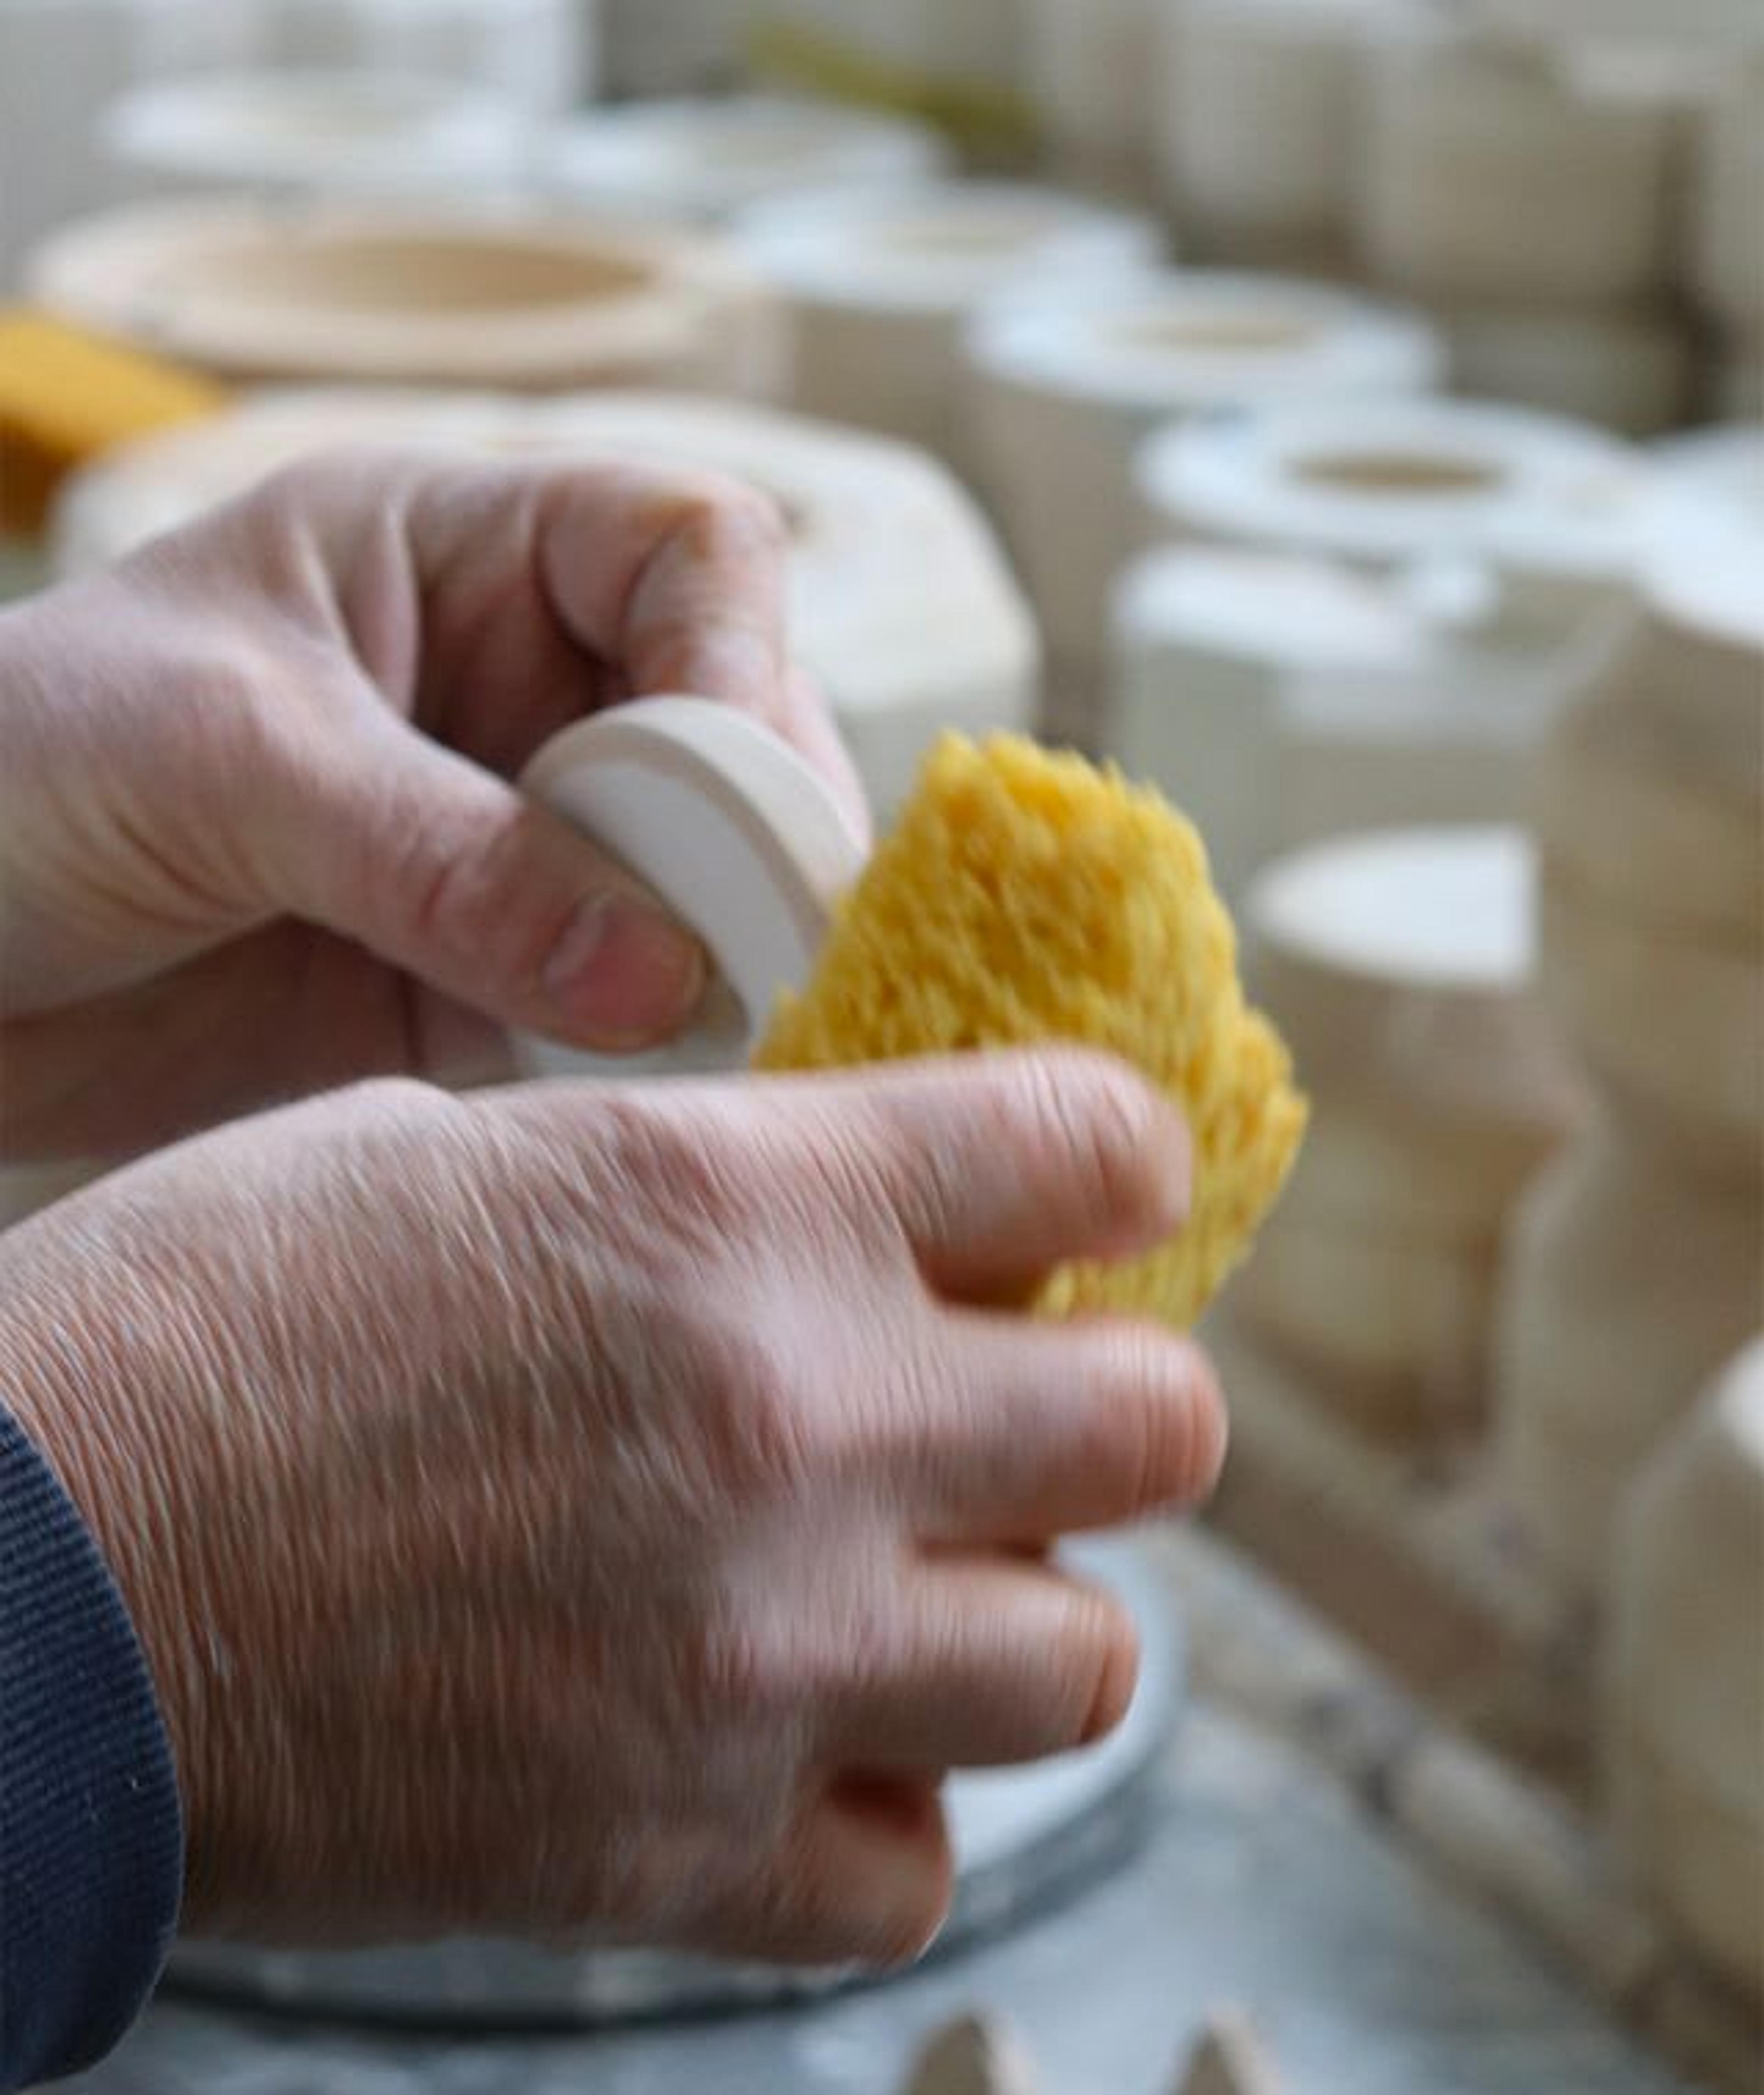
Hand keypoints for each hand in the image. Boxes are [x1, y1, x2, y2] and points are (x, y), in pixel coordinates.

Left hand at [0, 452, 866, 1159]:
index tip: (719, 791)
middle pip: (730, 733)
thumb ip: (445, 854)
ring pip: (699, 885)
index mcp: (455, 555)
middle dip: (747, 838)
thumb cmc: (9, 773)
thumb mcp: (221, 762)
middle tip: (745, 952)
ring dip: (719, 958)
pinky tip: (648, 1095)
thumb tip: (662, 967)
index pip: (689, 550)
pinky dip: (652, 1055)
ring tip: (711, 1036)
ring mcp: (514, 848)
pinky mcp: (489, 986)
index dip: (736, 658)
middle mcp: (513, 693)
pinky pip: (625, 1013)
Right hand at [0, 1051, 1221, 1964]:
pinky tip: (786, 1747)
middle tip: (1013, 1416)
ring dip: (1019, 1620)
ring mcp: (762, 1657)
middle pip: (1165, 1427)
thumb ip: (692, 1193)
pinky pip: (916, 1865)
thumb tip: (833, 1224)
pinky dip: (878, 1810)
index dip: (1125, 1169)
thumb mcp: (459, 1158)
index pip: (1099, 1148)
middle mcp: (798, 1421)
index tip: (1093, 1202)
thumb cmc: (201, 1322)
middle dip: (1109, 1410)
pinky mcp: (682, 1855)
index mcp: (737, 1201)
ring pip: (1090, 1668)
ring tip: (908, 1593)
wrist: (22, 1574)